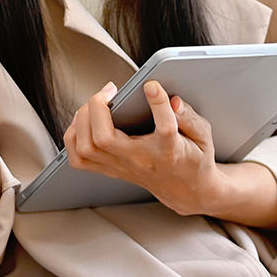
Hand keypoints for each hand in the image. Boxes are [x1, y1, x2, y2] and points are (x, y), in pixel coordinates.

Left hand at [63, 80, 226, 216]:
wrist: (187, 190)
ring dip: (83, 119)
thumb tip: (172, 100)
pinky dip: (73, 137)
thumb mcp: (203, 136)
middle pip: (104, 138)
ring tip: (97, 102)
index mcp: (169, 150)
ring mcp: (122, 167)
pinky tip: (84, 120)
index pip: (164, 128)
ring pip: (86, 147)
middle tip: (110, 90)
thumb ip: (190, 117)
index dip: (158, 103)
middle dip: (98, 107)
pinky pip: (80, 158)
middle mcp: (141, 160)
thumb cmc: (193, 159)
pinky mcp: (112, 169)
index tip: (152, 85)